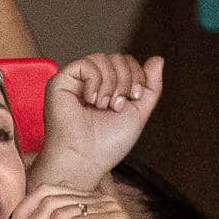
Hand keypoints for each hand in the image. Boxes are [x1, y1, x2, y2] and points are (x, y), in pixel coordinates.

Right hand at [34, 53, 164, 189]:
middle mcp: (90, 83)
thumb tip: (158, 59)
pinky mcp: (60, 82)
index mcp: (107, 89)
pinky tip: (91, 100)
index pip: (127, 63)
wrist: (85, 161)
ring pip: (103, 58)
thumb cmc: (106, 145)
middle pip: (117, 58)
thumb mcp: (139, 113)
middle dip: (125, 80)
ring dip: (111, 83)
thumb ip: (151, 87)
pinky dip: (95, 81)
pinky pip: (86, 63)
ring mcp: (75, 82)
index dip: (137, 75)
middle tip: (117, 106)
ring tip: (103, 106)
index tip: (133, 99)